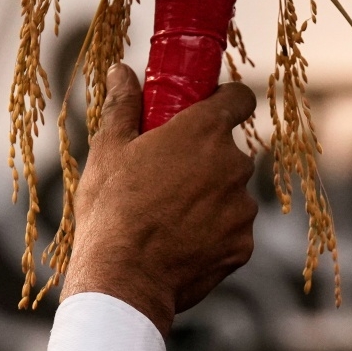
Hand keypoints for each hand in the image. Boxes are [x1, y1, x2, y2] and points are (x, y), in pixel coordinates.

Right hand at [65, 63, 258, 335]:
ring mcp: (243, 207)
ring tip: (166, 218)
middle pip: (229, 152)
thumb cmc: (110, 209)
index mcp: (203, 133)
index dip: (225, 101)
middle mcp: (233, 165)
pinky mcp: (244, 244)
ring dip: (209, 199)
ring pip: (231, 193)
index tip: (206, 110)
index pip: (239, 99)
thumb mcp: (108, 151)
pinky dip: (212, 234)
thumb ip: (123, 105)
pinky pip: (232, 230)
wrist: (123, 280)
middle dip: (204, 160)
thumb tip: (121, 70)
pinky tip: (178, 244)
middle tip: (166, 177)